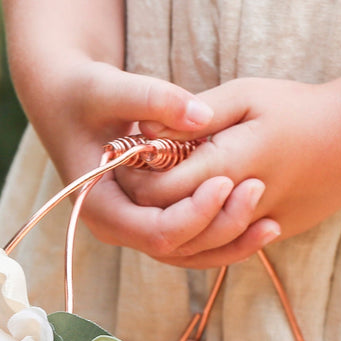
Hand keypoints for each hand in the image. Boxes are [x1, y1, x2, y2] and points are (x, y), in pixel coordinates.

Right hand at [15, 55, 278, 262]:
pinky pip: (196, 242)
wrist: (69, 101)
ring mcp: (139, 231)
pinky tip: (263, 222)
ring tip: (272, 220)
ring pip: (192, 253)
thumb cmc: (83, 93)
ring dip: (232, 240)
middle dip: (222, 226)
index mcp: (102, 208)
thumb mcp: (108, 87)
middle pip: (180, 249)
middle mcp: (120, 229)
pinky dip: (227, 234)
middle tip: (258, 189)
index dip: (195, 213)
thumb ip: (152, 98)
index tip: (226, 179)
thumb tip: (201, 114)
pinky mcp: (157, 222)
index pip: (157, 233)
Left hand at [121, 78, 340, 267]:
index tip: (127, 152)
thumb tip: (145, 129)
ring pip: (193, 246)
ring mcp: (256, 229)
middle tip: (133, 172)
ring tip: (158, 188)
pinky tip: (188, 207)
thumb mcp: (245, 96)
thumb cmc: (301, 109)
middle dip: (145, 200)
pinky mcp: (269, 237)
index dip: (135, 175)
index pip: (157, 190)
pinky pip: (221, 249)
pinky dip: (197, 233)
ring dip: (168, 219)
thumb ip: (193, 115)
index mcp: (228, 167)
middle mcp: (238, 208)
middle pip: (169, 222)